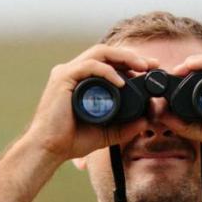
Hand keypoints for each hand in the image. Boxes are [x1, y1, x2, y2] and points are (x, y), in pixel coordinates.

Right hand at [23, 44, 159, 161]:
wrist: (49, 149)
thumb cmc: (71, 140)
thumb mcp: (107, 132)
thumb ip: (126, 126)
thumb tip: (147, 120)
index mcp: (82, 80)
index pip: (109, 62)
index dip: (131, 62)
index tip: (151, 69)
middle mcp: (74, 71)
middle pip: (107, 52)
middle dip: (132, 56)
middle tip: (152, 65)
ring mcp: (67, 72)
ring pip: (100, 52)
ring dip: (124, 57)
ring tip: (142, 67)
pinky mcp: (63, 78)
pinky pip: (90, 66)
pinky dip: (108, 71)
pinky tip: (122, 82)